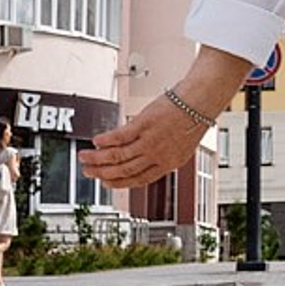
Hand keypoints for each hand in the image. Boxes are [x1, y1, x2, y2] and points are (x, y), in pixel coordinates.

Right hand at [84, 92, 220, 186]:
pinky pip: (119, 137)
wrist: (200, 102)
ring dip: (97, 158)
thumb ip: (163, 154)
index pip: (140, 180)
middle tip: (88, 172)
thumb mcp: (181, 146)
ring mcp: (150, 141)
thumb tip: (144, 157)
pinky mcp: (144, 125)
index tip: (106, 183)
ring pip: (118, 156)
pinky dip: (105, 141)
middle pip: (124, 170)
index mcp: (169, 163)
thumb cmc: (193, 119)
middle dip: (103, 173)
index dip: (120, 183)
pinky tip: (95, 141)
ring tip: (84, 157)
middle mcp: (158, 156)